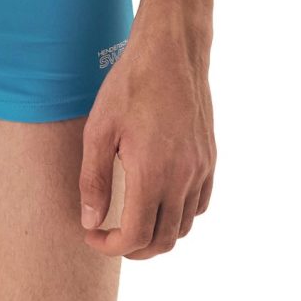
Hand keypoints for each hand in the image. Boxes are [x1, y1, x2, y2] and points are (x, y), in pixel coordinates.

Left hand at [78, 29, 215, 258]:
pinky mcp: (209, 158)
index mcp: (152, 174)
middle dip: (134, 249)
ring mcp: (201, 169)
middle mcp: (182, 178)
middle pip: (163, 240)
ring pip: (184, 226)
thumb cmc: (130, 85)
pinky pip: (200, 204)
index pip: (136, 235)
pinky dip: (180, 216)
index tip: (93, 237)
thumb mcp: (99, 129)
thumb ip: (94, 179)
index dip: (111, 246)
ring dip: (158, 235)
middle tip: (110, 237)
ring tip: (132, 223)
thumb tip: (91, 221)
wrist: (171, 51)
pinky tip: (159, 202)